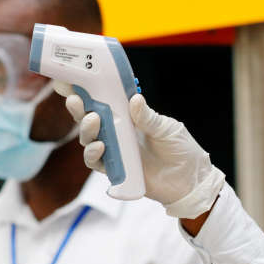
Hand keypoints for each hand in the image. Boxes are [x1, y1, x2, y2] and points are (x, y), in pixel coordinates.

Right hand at [58, 87, 224, 218]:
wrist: (190, 181)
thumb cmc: (181, 150)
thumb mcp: (167, 129)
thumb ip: (148, 117)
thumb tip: (134, 99)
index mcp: (129, 117)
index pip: (104, 102)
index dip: (87, 93)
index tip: (74, 82)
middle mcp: (118, 133)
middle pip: (89, 119)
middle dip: (79, 109)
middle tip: (77, 101)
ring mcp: (115, 151)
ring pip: (89, 139)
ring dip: (86, 130)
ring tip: (93, 121)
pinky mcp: (116, 170)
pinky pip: (97, 162)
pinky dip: (94, 154)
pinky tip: (100, 146)